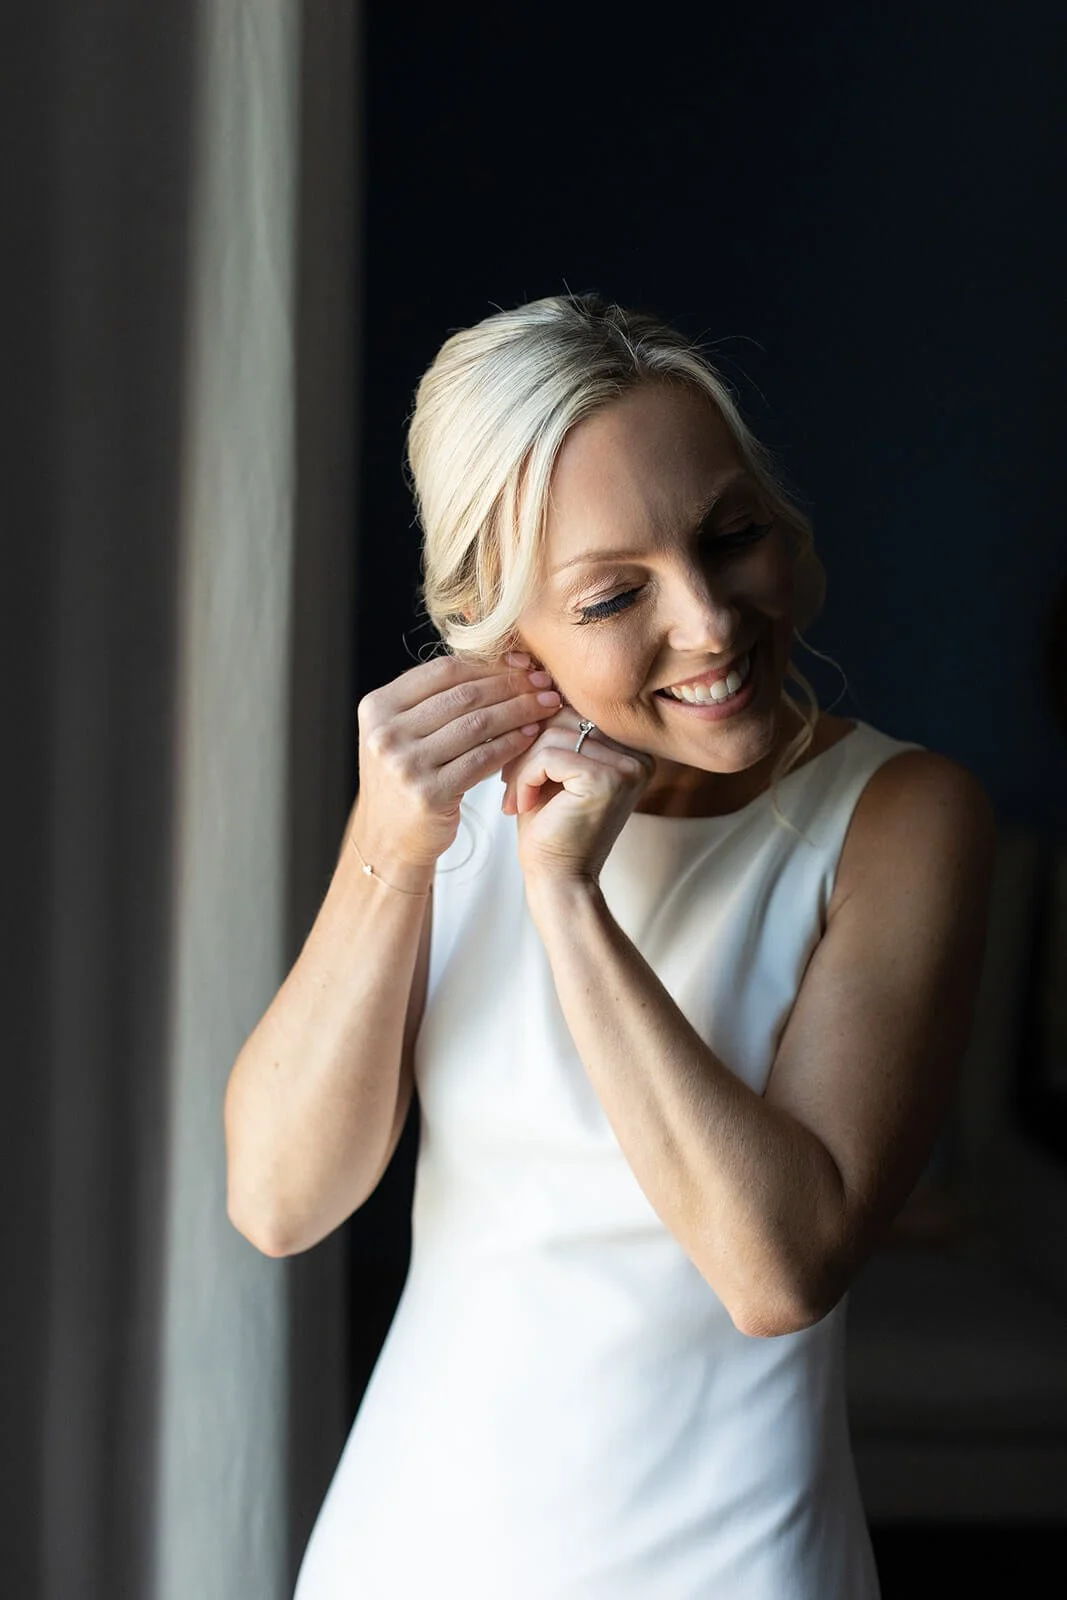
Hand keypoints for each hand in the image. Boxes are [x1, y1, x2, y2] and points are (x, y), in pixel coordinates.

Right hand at [354, 651, 561, 884]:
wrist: (388, 839)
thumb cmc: (406, 779)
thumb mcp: (402, 733)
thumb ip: (435, 699)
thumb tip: (501, 661)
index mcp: (377, 708)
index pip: (443, 671)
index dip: (489, 664)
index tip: (523, 662)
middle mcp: (385, 734)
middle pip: (464, 695)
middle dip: (511, 685)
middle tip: (544, 683)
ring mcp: (405, 765)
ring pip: (478, 724)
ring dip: (519, 711)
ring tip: (546, 706)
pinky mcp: (429, 794)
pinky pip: (482, 759)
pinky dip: (512, 744)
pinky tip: (531, 735)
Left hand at [500, 709, 653, 885]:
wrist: (559, 881)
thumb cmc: (551, 828)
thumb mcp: (553, 770)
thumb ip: (553, 731)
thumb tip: (528, 683)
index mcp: (631, 749)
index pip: (575, 710)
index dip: (536, 729)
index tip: (516, 762)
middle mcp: (638, 755)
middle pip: (564, 716)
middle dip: (526, 744)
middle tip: (508, 779)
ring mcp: (627, 767)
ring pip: (552, 734)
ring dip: (522, 764)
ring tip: (515, 796)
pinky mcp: (606, 780)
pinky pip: (549, 755)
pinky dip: (525, 777)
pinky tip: (523, 805)